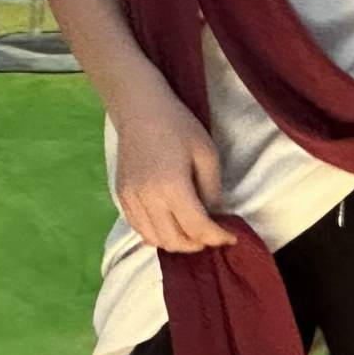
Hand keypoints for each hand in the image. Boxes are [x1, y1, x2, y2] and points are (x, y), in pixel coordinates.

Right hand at [112, 88, 235, 252]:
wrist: (140, 110)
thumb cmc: (178, 126)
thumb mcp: (207, 153)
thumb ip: (212, 189)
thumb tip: (212, 215)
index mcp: (172, 187)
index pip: (197, 227)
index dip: (217, 237)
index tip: (231, 237)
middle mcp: (148, 199)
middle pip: (175, 240)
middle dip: (198, 244)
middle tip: (213, 236)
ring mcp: (131, 200)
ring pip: (155, 240)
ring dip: (177, 243)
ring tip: (193, 233)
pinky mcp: (121, 197)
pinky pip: (140, 229)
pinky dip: (157, 236)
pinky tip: (171, 226)